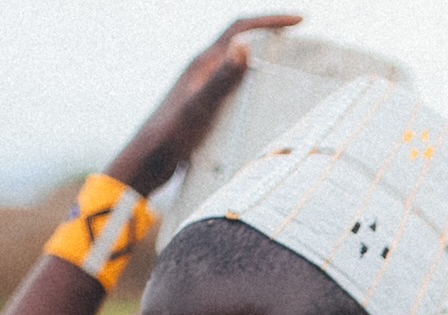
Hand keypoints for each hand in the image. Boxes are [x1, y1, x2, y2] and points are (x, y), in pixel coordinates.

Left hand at [104, 14, 304, 195]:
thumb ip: (222, 78)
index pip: (240, 29)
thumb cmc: (169, 135)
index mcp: (203, 64)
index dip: (270, 21)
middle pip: (240, 40)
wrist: (148, 160)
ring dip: (263, 58)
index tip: (298, 22)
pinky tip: (263, 100)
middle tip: (299, 40)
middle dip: (270, 35)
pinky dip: (254, 83)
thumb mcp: (200, 107)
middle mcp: (203, 70)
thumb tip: (244, 47)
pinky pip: (235, 84)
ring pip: (238, 63)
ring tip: (289, 67)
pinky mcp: (205, 104)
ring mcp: (203, 86)